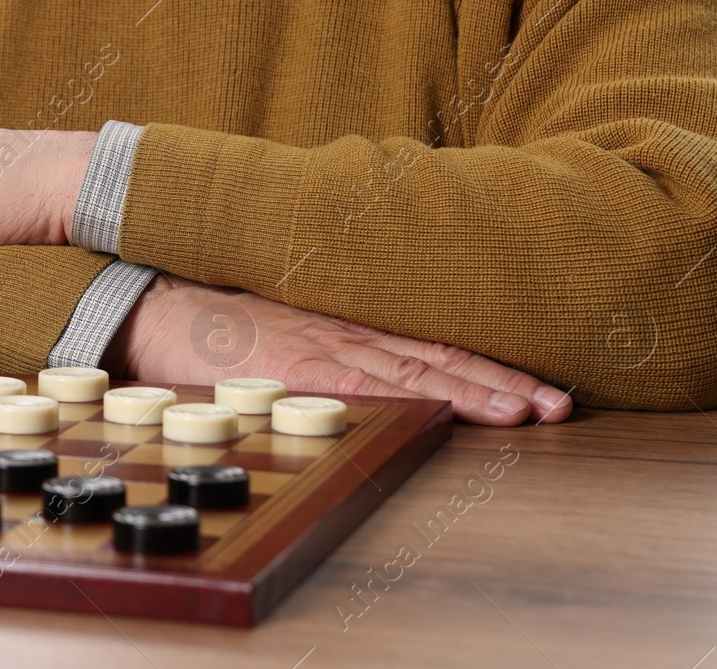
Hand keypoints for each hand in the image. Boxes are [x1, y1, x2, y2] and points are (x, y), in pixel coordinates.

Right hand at [104, 276, 573, 425]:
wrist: (157, 306)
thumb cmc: (220, 319)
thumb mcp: (289, 320)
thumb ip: (335, 337)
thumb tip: (382, 361)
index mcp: (349, 320)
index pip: (432, 344)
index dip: (489, 364)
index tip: (541, 383)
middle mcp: (346, 330)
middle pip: (437, 357)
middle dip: (501, 382)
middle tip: (559, 403)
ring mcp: (321, 346)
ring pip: (412, 371)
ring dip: (471, 391)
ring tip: (524, 410)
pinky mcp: (292, 367)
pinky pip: (357, 384)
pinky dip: (402, 397)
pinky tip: (439, 410)